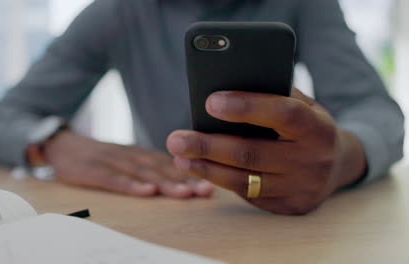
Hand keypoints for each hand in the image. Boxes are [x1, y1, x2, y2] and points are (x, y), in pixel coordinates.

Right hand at [43, 131, 213, 197]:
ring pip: (143, 173)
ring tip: (185, 193)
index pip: (169, 165)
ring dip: (165, 183)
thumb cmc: (100, 157)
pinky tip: (146, 192)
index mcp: (140, 154)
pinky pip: (114, 179)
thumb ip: (149, 167)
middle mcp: (131, 156)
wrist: (63, 145)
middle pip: (161, 169)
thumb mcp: (126, 158)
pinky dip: (131, 185)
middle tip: (206, 190)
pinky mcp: (94, 170)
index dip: (191, 174)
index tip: (211, 185)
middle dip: (185, 180)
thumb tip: (182, 178)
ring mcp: (112, 162)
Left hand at [167, 88, 366, 213]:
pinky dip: (221, 181)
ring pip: (245, 181)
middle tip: (175, 140)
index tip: (210, 102)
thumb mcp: (303, 105)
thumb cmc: (307, 126)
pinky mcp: (290, 206)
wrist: (338, 165)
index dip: (246, 108)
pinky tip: (201, 171)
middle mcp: (313, 160)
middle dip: (208, 146)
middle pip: (252, 154)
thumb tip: (225, 89)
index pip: (282, 114)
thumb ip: (274, 96)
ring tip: (179, 158)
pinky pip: (249, 195)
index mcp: (318, 127)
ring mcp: (302, 188)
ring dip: (207, 169)